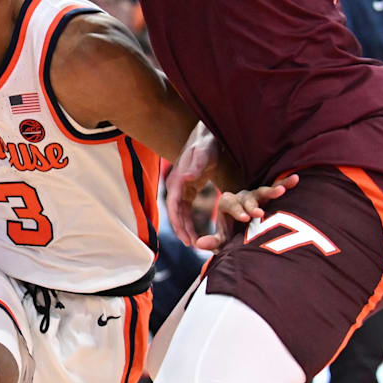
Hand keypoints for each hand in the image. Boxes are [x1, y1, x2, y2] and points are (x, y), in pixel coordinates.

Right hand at [166, 122, 227, 245]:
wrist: (207, 136)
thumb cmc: (206, 144)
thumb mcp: (203, 153)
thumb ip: (196, 165)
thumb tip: (185, 178)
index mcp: (177, 181)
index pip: (175, 207)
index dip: (179, 225)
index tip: (188, 240)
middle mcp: (176, 186)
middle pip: (176, 214)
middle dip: (182, 231)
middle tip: (193, 246)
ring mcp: (181, 189)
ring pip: (180, 214)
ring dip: (185, 229)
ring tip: (195, 244)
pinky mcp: (188, 190)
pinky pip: (186, 210)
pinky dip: (189, 222)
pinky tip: (196, 232)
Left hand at [192, 175, 298, 250]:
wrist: (243, 231)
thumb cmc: (232, 236)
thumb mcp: (223, 240)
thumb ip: (213, 242)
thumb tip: (199, 244)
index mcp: (227, 204)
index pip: (229, 204)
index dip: (237, 210)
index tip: (244, 218)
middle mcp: (241, 197)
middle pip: (246, 198)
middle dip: (252, 205)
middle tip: (259, 213)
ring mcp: (256, 195)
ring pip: (262, 191)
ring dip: (271, 191)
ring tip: (281, 191)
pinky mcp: (269, 197)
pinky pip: (278, 187)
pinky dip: (285, 183)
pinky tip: (296, 179)